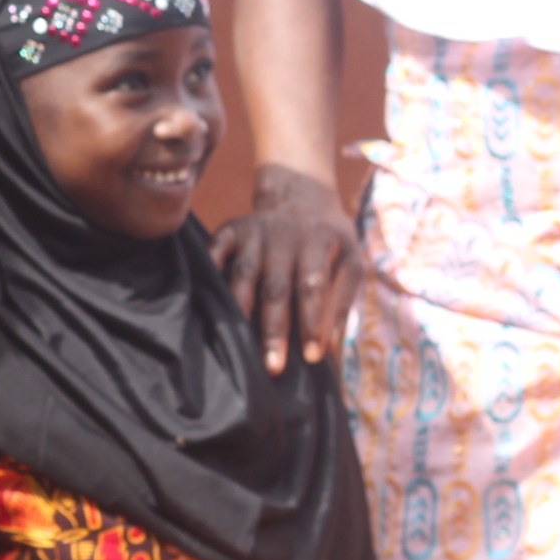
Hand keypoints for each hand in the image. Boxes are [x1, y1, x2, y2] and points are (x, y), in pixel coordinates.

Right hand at [212, 162, 364, 374]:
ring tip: (237, 342)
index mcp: (319, 241)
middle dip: (274, 329)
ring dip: (242, 310)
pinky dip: (211, 271)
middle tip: (272, 366)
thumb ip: (344, 301)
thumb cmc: (331, 239)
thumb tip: (331, 347)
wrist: (302, 194)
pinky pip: (216, 251)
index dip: (313, 321)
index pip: (314, 287)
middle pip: (277, 287)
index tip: (312, 357)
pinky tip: (207, 298)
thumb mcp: (351, 260)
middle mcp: (285, 235)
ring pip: (245, 274)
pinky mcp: (231, 228)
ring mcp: (255, 232)